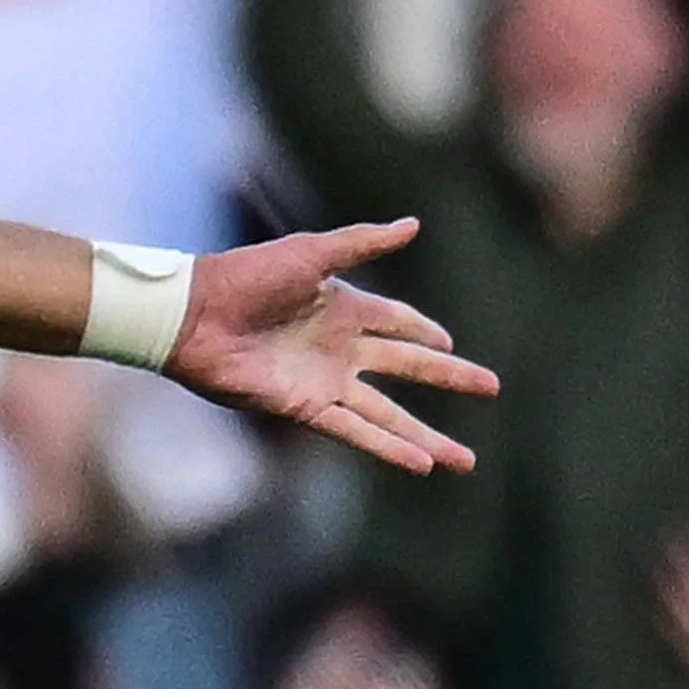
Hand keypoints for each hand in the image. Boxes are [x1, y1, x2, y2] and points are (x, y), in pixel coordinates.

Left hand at [157, 219, 496, 479]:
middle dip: (449, 378)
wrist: (196, 315)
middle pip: (408, 367)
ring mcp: (325, 382)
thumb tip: (414, 224)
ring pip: (389, 414)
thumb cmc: (247, 275)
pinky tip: (421, 464)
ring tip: (464, 460)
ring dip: (426, 437)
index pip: (398, 322)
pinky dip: (388, 448)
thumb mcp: (311, 253)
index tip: (449, 342)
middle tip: (492, 387)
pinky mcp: (305, 408)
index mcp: (344, 306)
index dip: (424, 331)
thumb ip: (363, 243)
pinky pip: (356, 432)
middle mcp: (340, 348)